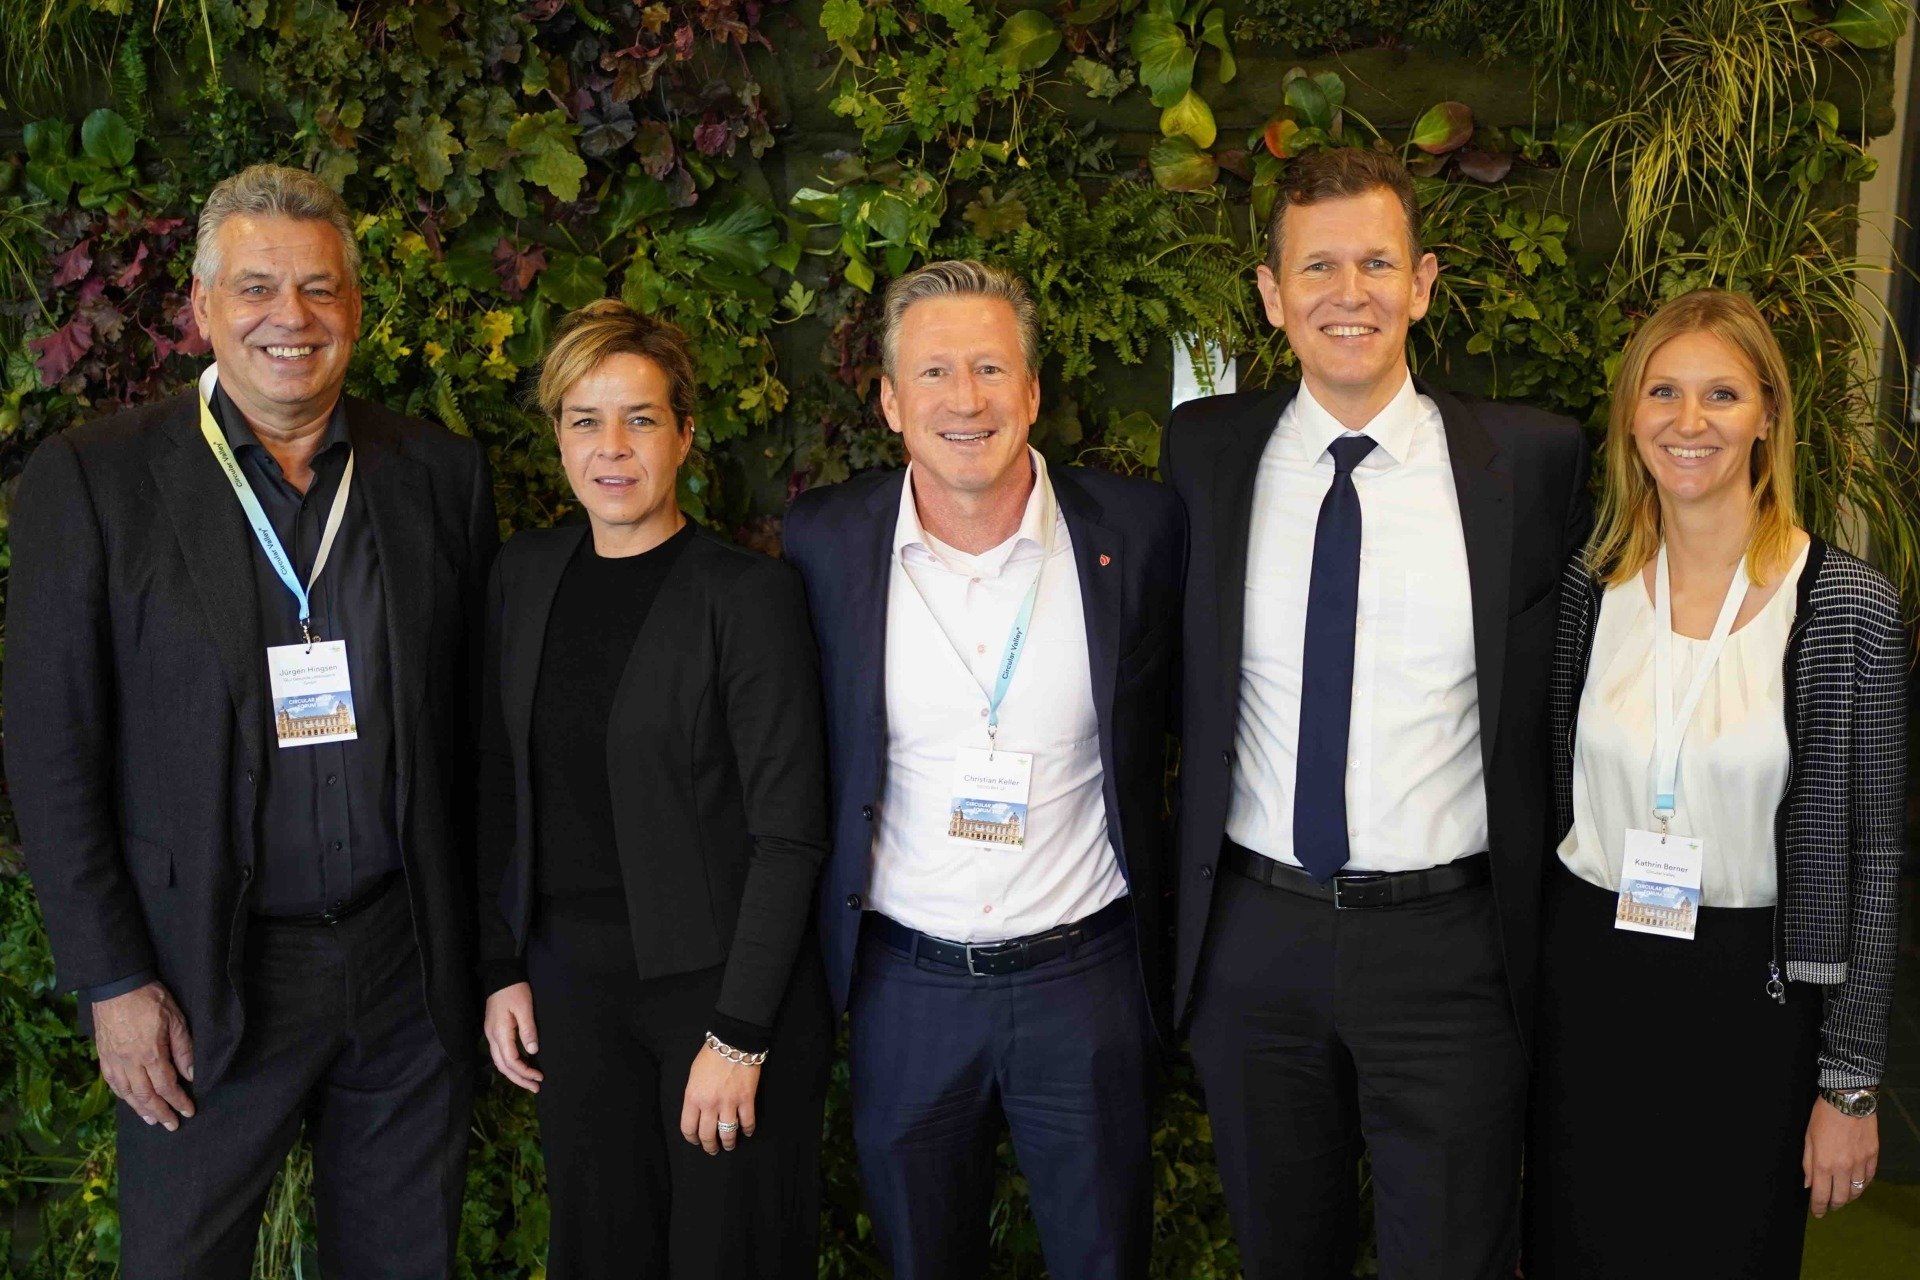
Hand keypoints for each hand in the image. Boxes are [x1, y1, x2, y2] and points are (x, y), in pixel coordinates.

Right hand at [92, 981, 194, 1130]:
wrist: (117, 985)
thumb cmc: (150, 999)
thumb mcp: (176, 1020)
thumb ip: (183, 1049)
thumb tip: (192, 1075)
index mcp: (151, 1054)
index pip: (167, 1086)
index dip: (178, 1101)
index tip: (188, 1111)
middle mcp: (130, 1062)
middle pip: (146, 1095)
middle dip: (161, 1112)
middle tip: (172, 1125)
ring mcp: (114, 1060)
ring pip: (127, 1093)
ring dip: (140, 1109)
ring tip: (151, 1120)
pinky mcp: (103, 1055)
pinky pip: (112, 1082)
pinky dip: (122, 1095)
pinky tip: (128, 1100)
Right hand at [483, 983, 542, 1092]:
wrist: (500, 975)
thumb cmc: (514, 990)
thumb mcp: (524, 1008)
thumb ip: (528, 1030)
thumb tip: (532, 1052)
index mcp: (500, 1033)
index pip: (511, 1061)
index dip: (525, 1072)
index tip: (539, 1077)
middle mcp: (492, 1037)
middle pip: (503, 1066)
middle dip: (519, 1079)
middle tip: (536, 1088)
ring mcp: (490, 1035)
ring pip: (500, 1062)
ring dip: (514, 1074)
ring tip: (529, 1082)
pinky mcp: (493, 1031)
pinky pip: (500, 1054)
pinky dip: (510, 1064)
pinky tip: (521, 1066)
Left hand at [679, 1044, 759, 1154]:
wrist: (733, 1042)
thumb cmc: (711, 1056)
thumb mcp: (693, 1075)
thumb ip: (694, 1095)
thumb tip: (698, 1111)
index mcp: (693, 1097)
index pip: (688, 1128)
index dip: (692, 1138)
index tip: (695, 1140)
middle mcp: (709, 1104)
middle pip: (707, 1135)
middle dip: (709, 1146)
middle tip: (713, 1149)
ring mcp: (729, 1103)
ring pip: (728, 1133)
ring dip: (728, 1143)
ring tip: (729, 1145)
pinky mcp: (746, 1099)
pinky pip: (747, 1122)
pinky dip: (747, 1130)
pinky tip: (746, 1132)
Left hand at [1804, 1096, 1877, 1215]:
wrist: (1848, 1101)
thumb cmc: (1823, 1116)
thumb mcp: (1808, 1138)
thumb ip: (1808, 1164)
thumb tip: (1809, 1185)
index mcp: (1823, 1164)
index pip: (1821, 1195)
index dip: (1818, 1207)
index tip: (1817, 1213)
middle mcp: (1843, 1168)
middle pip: (1841, 1198)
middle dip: (1833, 1205)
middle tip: (1829, 1206)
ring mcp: (1860, 1163)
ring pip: (1857, 1191)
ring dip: (1848, 1198)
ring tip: (1842, 1197)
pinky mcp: (1873, 1157)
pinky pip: (1868, 1179)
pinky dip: (1862, 1186)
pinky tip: (1856, 1185)